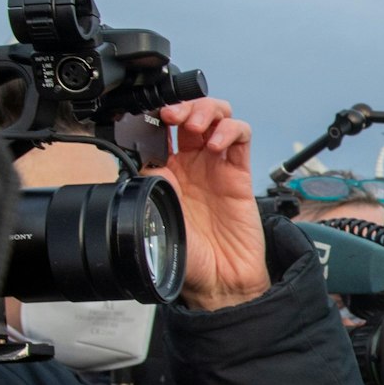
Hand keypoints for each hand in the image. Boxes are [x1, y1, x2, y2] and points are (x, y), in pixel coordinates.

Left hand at [153, 98, 268, 311]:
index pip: (159, 129)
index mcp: (164, 171)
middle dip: (181, 105)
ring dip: (205, 111)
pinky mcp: (240, 171)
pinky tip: (218, 144)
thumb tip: (144, 157)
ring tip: (196, 126)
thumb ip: (150, 183)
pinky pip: (240, 136)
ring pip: (215, 116)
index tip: (148, 116)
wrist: (218, 279)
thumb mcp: (155, 214)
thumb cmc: (186, 255)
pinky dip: (230, 129)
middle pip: (188, 113)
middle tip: (173, 116)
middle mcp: (190, 164)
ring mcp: (216, 165)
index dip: (154, 115)